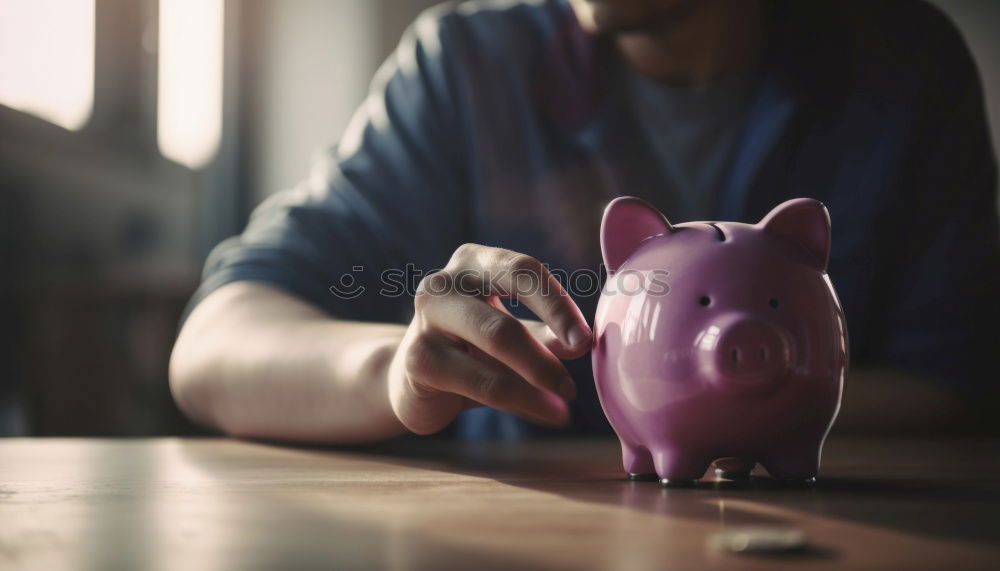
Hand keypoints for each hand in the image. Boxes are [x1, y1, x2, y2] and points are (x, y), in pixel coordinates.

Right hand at [387, 244, 592, 433]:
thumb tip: (584, 342)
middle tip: (574, 386)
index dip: (558, 305)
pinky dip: (519, 401)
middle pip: (504, 317)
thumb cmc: (471, 348)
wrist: (412, 378)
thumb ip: (547, 334)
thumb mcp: (514, 335)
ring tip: (563, 407)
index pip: (522, 271)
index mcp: (474, 262)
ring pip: (493, 348)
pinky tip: (544, 413)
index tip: (586, 340)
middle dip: (546, 355)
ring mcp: (426, 320)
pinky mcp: (418, 359)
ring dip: (536, 382)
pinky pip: (479, 383)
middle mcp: (444, 283)